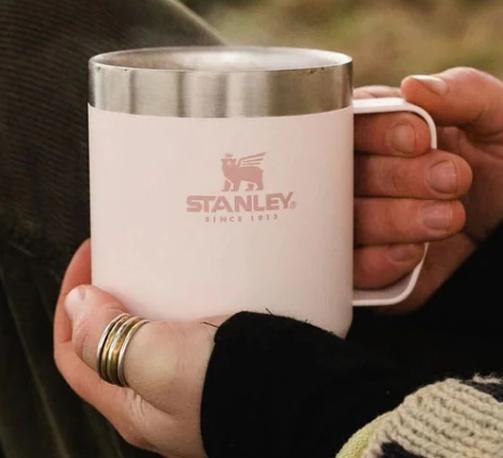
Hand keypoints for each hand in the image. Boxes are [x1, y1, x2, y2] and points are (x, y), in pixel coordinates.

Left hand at [54, 241, 221, 457]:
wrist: (305, 402)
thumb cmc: (231, 393)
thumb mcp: (158, 364)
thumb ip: (110, 338)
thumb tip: (77, 304)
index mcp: (131, 405)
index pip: (76, 353)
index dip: (71, 306)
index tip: (91, 259)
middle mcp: (156, 396)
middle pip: (112, 340)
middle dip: (109, 297)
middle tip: (123, 257)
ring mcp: (189, 379)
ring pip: (153, 331)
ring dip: (149, 296)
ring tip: (159, 262)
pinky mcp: (217, 363)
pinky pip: (189, 328)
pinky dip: (185, 302)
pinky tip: (198, 281)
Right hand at [356, 68, 502, 309]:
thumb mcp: (500, 120)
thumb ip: (464, 93)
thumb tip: (412, 86)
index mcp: (387, 134)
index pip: (353, 125)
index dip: (376, 132)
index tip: (417, 140)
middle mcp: (368, 177)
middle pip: (342, 175)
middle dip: (397, 178)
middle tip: (451, 179)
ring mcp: (365, 223)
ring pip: (345, 222)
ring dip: (394, 220)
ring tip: (447, 218)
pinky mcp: (371, 266)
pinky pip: (352, 269)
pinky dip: (379, 262)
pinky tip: (416, 252)